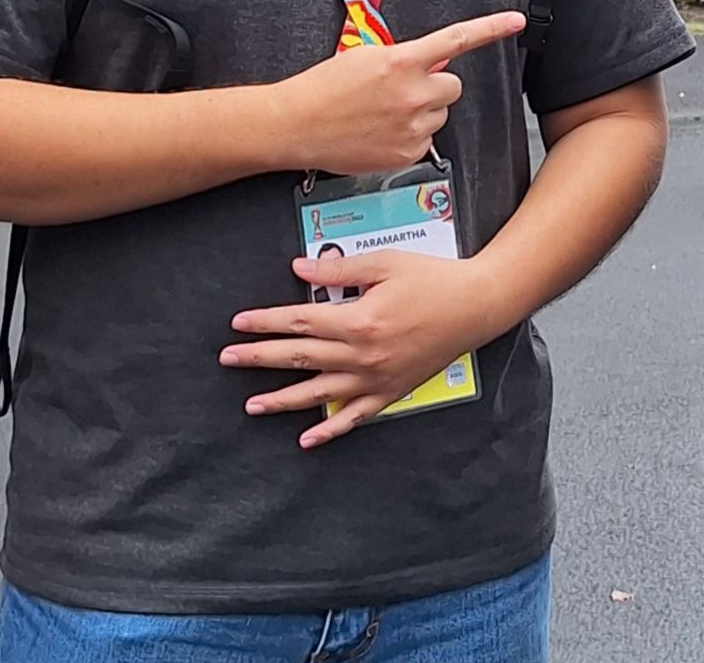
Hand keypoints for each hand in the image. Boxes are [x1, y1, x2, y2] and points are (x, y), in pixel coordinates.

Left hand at [219, 249, 503, 448]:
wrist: (476, 306)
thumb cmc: (431, 278)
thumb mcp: (384, 263)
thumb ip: (340, 269)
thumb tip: (300, 268)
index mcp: (357, 320)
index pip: (299, 321)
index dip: (265, 323)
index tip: (237, 324)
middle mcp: (362, 355)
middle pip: (300, 358)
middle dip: (260, 359)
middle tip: (227, 360)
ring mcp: (377, 379)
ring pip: (320, 394)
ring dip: (283, 400)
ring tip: (252, 405)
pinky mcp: (392, 391)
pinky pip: (356, 417)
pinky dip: (330, 429)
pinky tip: (307, 439)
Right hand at [270, 12, 524, 174]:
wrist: (297, 123)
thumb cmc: (324, 87)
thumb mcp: (363, 56)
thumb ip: (401, 58)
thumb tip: (427, 65)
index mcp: (401, 62)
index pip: (456, 40)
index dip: (491, 28)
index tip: (517, 20)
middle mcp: (412, 94)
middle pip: (453, 86)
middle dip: (435, 87)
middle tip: (404, 90)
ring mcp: (411, 126)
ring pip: (440, 115)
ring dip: (422, 112)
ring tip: (384, 114)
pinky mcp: (406, 153)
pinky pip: (425, 141)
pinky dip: (409, 137)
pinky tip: (381, 134)